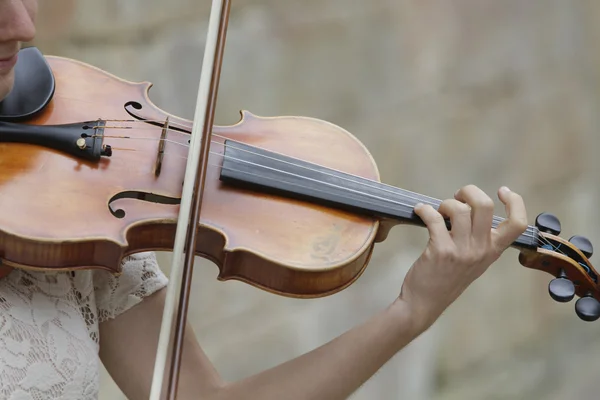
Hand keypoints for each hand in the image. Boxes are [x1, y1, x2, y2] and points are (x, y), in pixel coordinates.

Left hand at [397, 185, 527, 332]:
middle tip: (457, 198)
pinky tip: (419, 210)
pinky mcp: (440, 251)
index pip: (519, 224)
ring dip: (445, 204)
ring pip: (459, 209)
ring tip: (437, 211)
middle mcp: (481, 250)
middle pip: (485, 205)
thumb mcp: (473, 261)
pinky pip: (434, 218)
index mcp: (494, 251)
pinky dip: (424, 209)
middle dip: (469, 192)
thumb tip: (469, 208)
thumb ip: (479, 240)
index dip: (516, 202)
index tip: (502, 191)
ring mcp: (462, 251)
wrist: (424, 303)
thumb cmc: (446, 278)